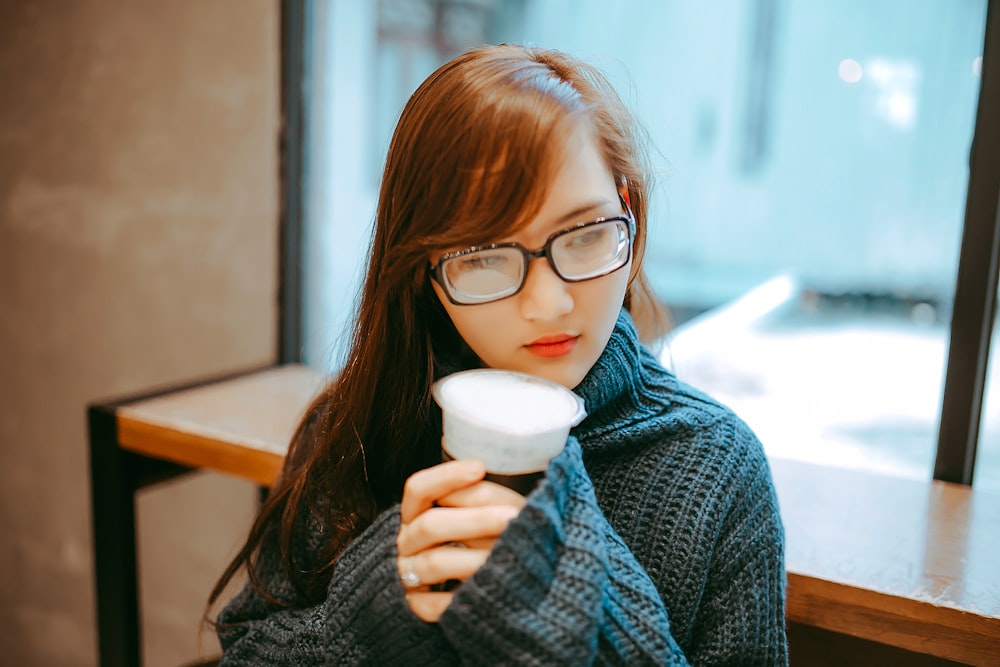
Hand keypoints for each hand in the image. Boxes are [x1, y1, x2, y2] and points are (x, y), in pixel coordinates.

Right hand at [397, 459, 525, 621]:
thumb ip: (484, 498)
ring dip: (473, 558)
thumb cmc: (480, 539)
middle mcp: (407, 542)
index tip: (480, 467)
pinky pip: (434, 606)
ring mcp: (409, 576)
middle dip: (474, 520)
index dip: (446, 476)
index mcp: (416, 514)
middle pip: (430, 525)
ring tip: (508, 556)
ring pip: (434, 563)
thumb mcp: (478, 512)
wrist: (468, 589)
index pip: (419, 489)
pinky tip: (489, 590)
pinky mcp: (418, 608)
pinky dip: (461, 598)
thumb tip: (501, 488)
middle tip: (512, 518)